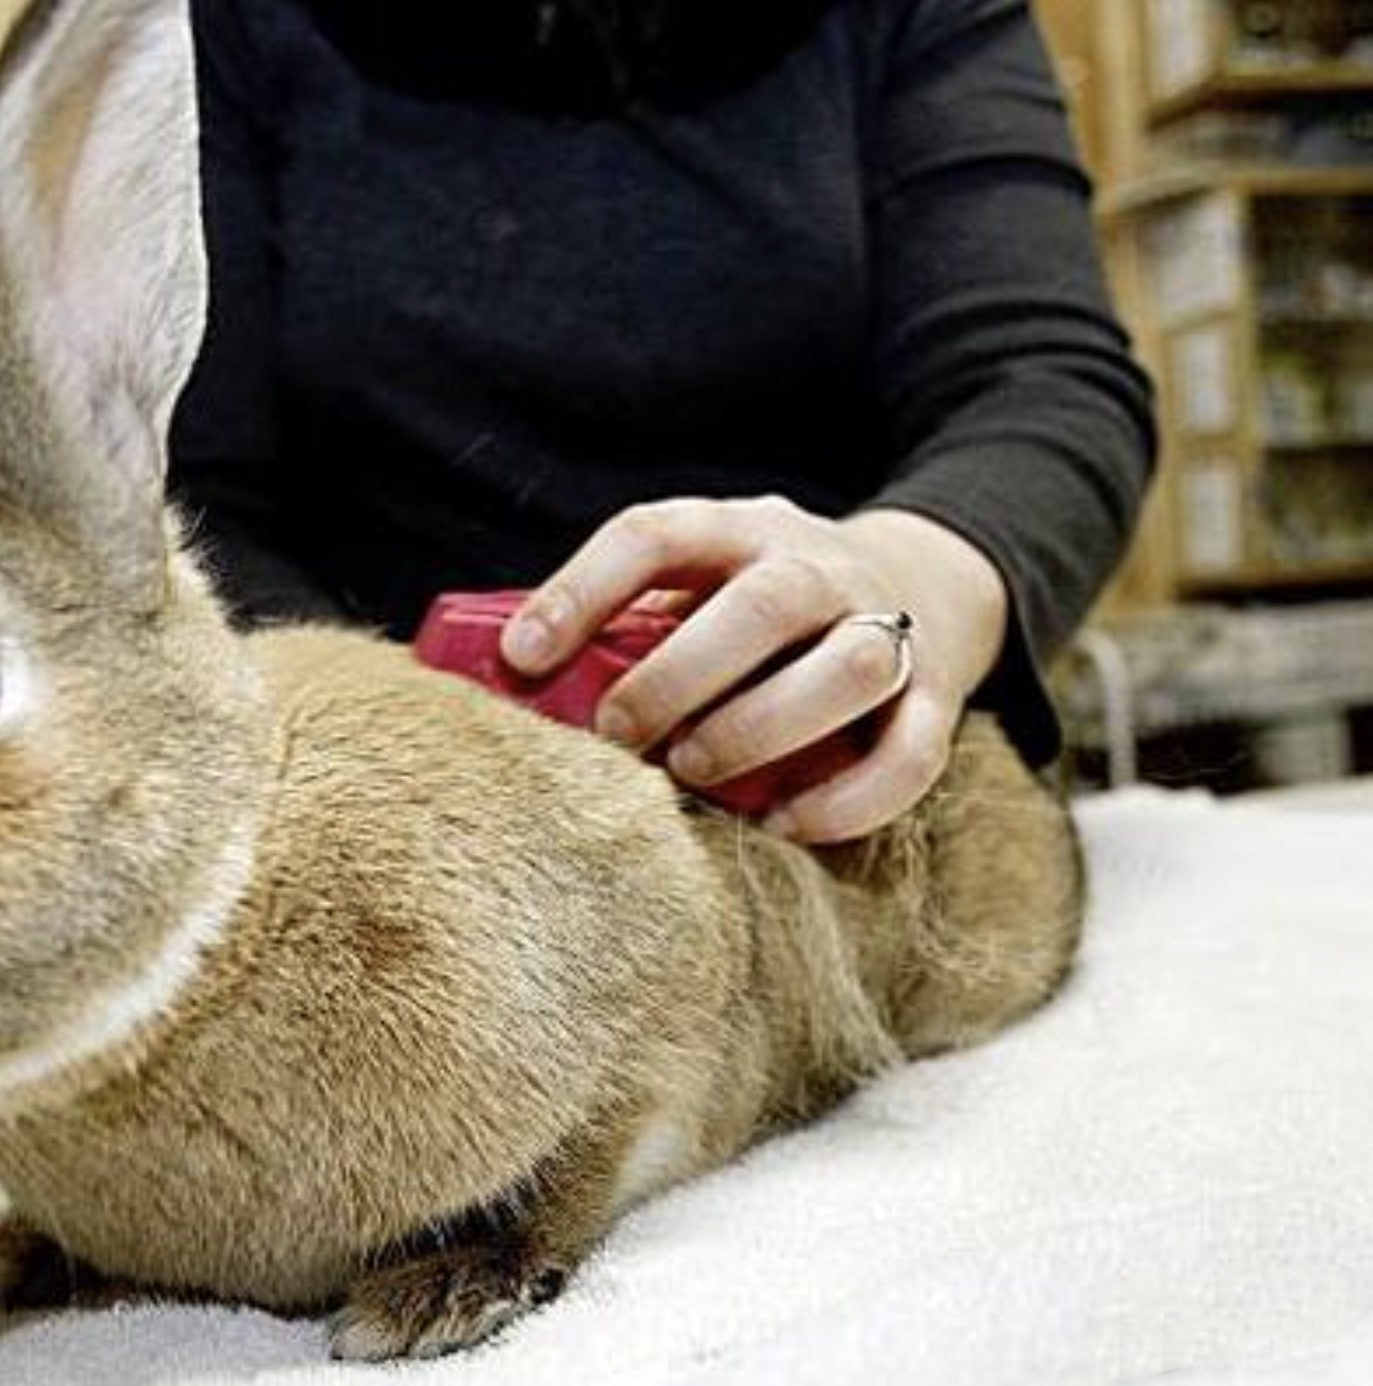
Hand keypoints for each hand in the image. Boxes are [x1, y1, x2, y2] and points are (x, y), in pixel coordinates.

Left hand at [500, 497, 1008, 842]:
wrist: (926, 582)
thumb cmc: (761, 604)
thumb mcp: (699, 581)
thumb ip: (628, 620)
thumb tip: (514, 681)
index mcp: (740, 529)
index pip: (656, 535)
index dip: (582, 589)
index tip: (521, 657)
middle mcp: (819, 567)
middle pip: (764, 605)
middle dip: (678, 677)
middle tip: (618, 735)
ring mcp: (889, 627)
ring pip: (851, 667)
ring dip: (763, 726)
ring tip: (693, 772)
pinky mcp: (939, 697)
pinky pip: (911, 753)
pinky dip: (847, 800)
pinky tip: (779, 824)